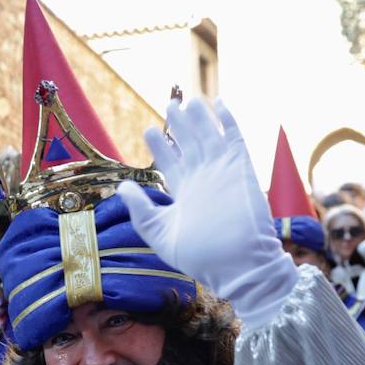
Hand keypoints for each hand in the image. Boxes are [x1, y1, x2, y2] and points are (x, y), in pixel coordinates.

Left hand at [117, 97, 297, 327]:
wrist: (237, 264)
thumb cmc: (200, 256)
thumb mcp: (160, 234)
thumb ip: (141, 210)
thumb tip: (122, 187)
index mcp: (184, 191)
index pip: (170, 161)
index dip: (160, 145)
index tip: (148, 131)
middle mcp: (202, 177)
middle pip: (189, 143)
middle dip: (179, 124)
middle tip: (170, 105)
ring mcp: (222, 170)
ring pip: (209, 135)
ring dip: (199, 117)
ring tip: (186, 100)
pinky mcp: (242, 168)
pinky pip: (235, 137)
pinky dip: (228, 120)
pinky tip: (219, 103)